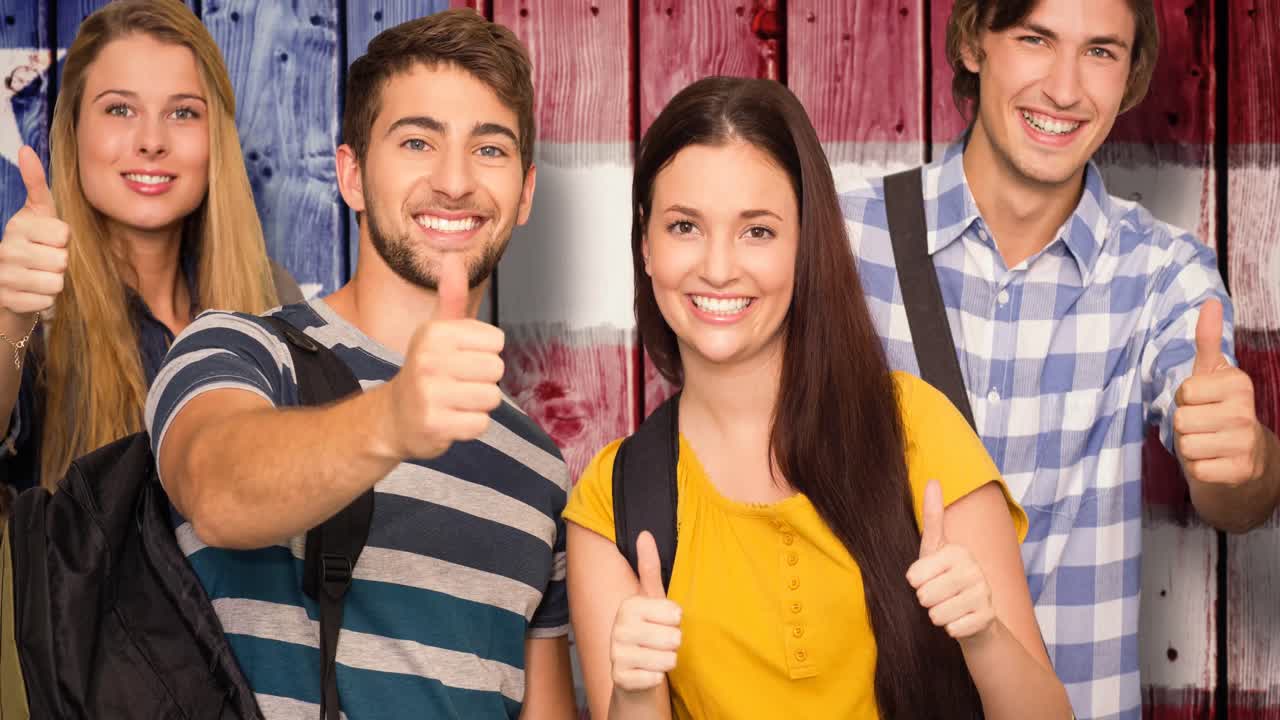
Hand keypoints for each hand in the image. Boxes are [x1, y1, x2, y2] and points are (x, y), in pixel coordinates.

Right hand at [0, 146, 67, 316]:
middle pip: (62, 260)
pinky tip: (30, 291)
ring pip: (56, 283)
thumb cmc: (31, 244)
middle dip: (59, 263)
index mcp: (16, 225)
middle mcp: (5, 249)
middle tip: (43, 261)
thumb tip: (26, 149)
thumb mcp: (37, 213)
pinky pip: (47, 301)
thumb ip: (36, 184)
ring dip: (53, 282)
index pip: (63, 235)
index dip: (62, 241)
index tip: (47, 240)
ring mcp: (4, 276)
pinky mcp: (8, 300)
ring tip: (37, 276)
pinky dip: (44, 300)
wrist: (6, 284)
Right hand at [383, 253, 504, 459]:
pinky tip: (449, 420)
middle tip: (456, 384)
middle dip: (483, 380)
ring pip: (491, 397)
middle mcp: (427, 359)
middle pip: (496, 369)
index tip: (459, 359)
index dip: (484, 352)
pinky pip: (480, 424)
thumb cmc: (426, 370)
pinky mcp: (433, 424)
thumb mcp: (437, 331)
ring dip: (477, 404)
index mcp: (433, 332)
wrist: (394, 417)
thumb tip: (453, 259)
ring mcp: (428, 393)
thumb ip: (451, 298)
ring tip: (453, 401)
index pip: (496, 340)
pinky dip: (470, 426)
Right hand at [610, 531, 682, 692]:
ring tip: (653, 658)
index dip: (675, 622)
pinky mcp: (620, 678)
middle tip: (658, 644)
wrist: (632, 675)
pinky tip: (646, 673)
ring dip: (666, 662)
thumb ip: (649, 568)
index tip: (661, 624)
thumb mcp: (651, 600)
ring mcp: (616, 654)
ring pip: (668, 659)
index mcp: (628, 605)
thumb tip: (644, 533)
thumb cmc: (647, 633)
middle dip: (672, 644)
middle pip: (674, 637)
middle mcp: (618, 628)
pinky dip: (657, 678)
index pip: (675, 614)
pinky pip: (657, 678)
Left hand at [907, 480, 995, 641]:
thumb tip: (933, 480)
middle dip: (926, 601)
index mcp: (956, 551)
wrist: (975, 617)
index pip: (913, 576)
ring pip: (936, 614)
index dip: (915, 583)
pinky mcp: (988, 618)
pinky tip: (961, 620)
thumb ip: (932, 517)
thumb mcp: (933, 549)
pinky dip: (951, 629)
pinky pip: (952, 629)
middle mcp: (974, 569)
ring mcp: (984, 594)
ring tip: (950, 607)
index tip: (928, 577)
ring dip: (938, 616)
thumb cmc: (945, 579)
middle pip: (924, 596)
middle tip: (941, 596)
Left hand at [1174, 299, 1264, 487]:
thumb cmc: (1219, 412)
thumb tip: (1210, 302)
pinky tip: (1214, 463)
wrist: (1247, 461)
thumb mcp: (1213, 375)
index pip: (1184, 392)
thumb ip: (1208, 341)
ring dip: (1190, 448)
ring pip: (1186, 445)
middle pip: (1181, 420)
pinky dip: (1198, 469)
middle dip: (1185, 426)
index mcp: (1239, 384)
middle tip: (1204, 427)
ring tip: (1208, 444)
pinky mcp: (1239, 472)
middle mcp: (1246, 412)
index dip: (1185, 400)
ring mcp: (1245, 443)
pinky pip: (1196, 469)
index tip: (1203, 403)